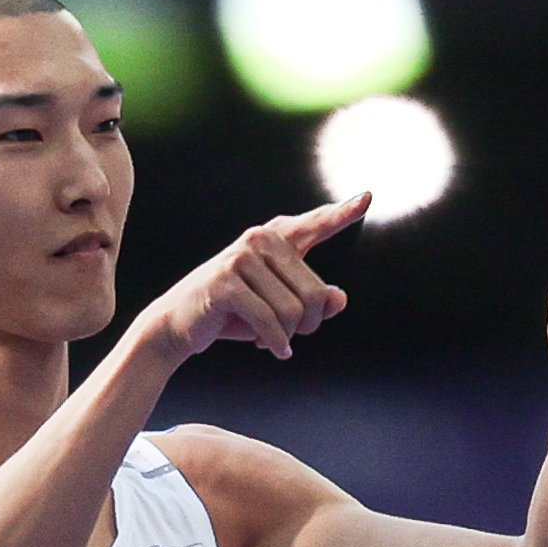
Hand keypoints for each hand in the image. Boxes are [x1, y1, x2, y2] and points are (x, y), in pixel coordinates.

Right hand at [142, 192, 370, 362]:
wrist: (178, 325)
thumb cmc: (232, 314)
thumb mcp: (279, 309)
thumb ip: (313, 301)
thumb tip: (339, 298)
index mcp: (274, 240)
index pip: (314, 226)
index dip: (342, 213)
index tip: (369, 197)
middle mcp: (260, 240)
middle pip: (315, 292)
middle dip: (308, 324)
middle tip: (291, 335)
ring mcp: (241, 257)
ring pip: (294, 310)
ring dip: (287, 335)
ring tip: (272, 339)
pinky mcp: (226, 281)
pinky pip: (269, 320)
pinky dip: (275, 342)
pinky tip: (271, 349)